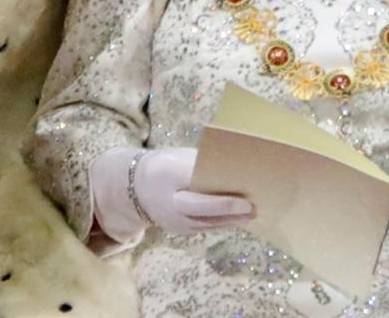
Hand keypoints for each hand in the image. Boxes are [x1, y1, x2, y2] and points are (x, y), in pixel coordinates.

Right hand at [91, 146, 252, 239]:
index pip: (197, 193)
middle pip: (203, 212)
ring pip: (207, 224)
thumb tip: (234, 167)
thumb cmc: (165, 165)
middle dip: (230, 211)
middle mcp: (170, 205)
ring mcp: (174, 222)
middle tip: (253, 208)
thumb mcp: (181, 158)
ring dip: (231, 220)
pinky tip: (239, 219)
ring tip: (253, 214)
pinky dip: (222, 223)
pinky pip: (204, 228)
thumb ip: (203, 164)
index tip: (245, 198)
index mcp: (169, 179)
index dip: (222, 199)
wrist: (135, 187)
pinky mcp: (180, 231)